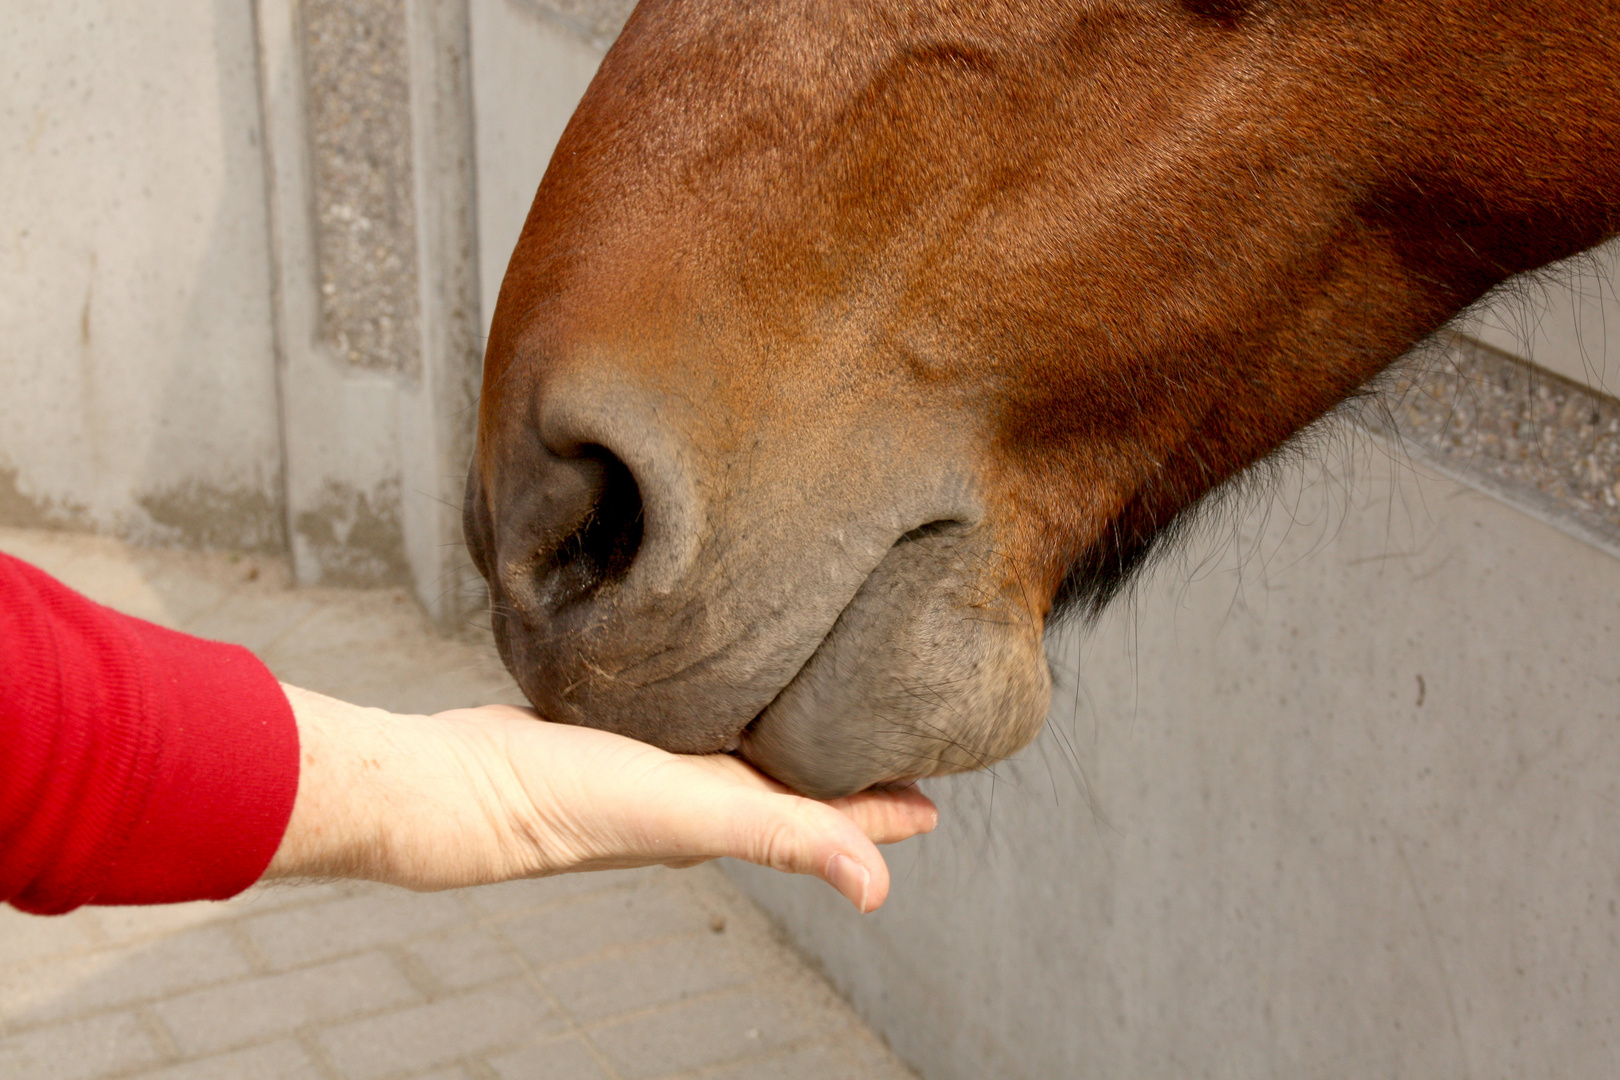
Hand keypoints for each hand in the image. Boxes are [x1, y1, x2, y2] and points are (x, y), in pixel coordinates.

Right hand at [262, 686, 937, 911]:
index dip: (886, 806)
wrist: (466, 779)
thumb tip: (881, 889)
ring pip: (747, 744)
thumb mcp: (692, 811)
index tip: (939, 788)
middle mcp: (705, 794)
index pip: (831, 815)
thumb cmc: (574, 801)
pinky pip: (696, 713)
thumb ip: (785, 836)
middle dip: (849, 762)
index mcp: (733, 816)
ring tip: (824, 694)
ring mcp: (663, 763)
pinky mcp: (625, 726)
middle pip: (798, 780)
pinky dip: (729, 701)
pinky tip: (728, 670)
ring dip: (791, 730)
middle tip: (896, 727)